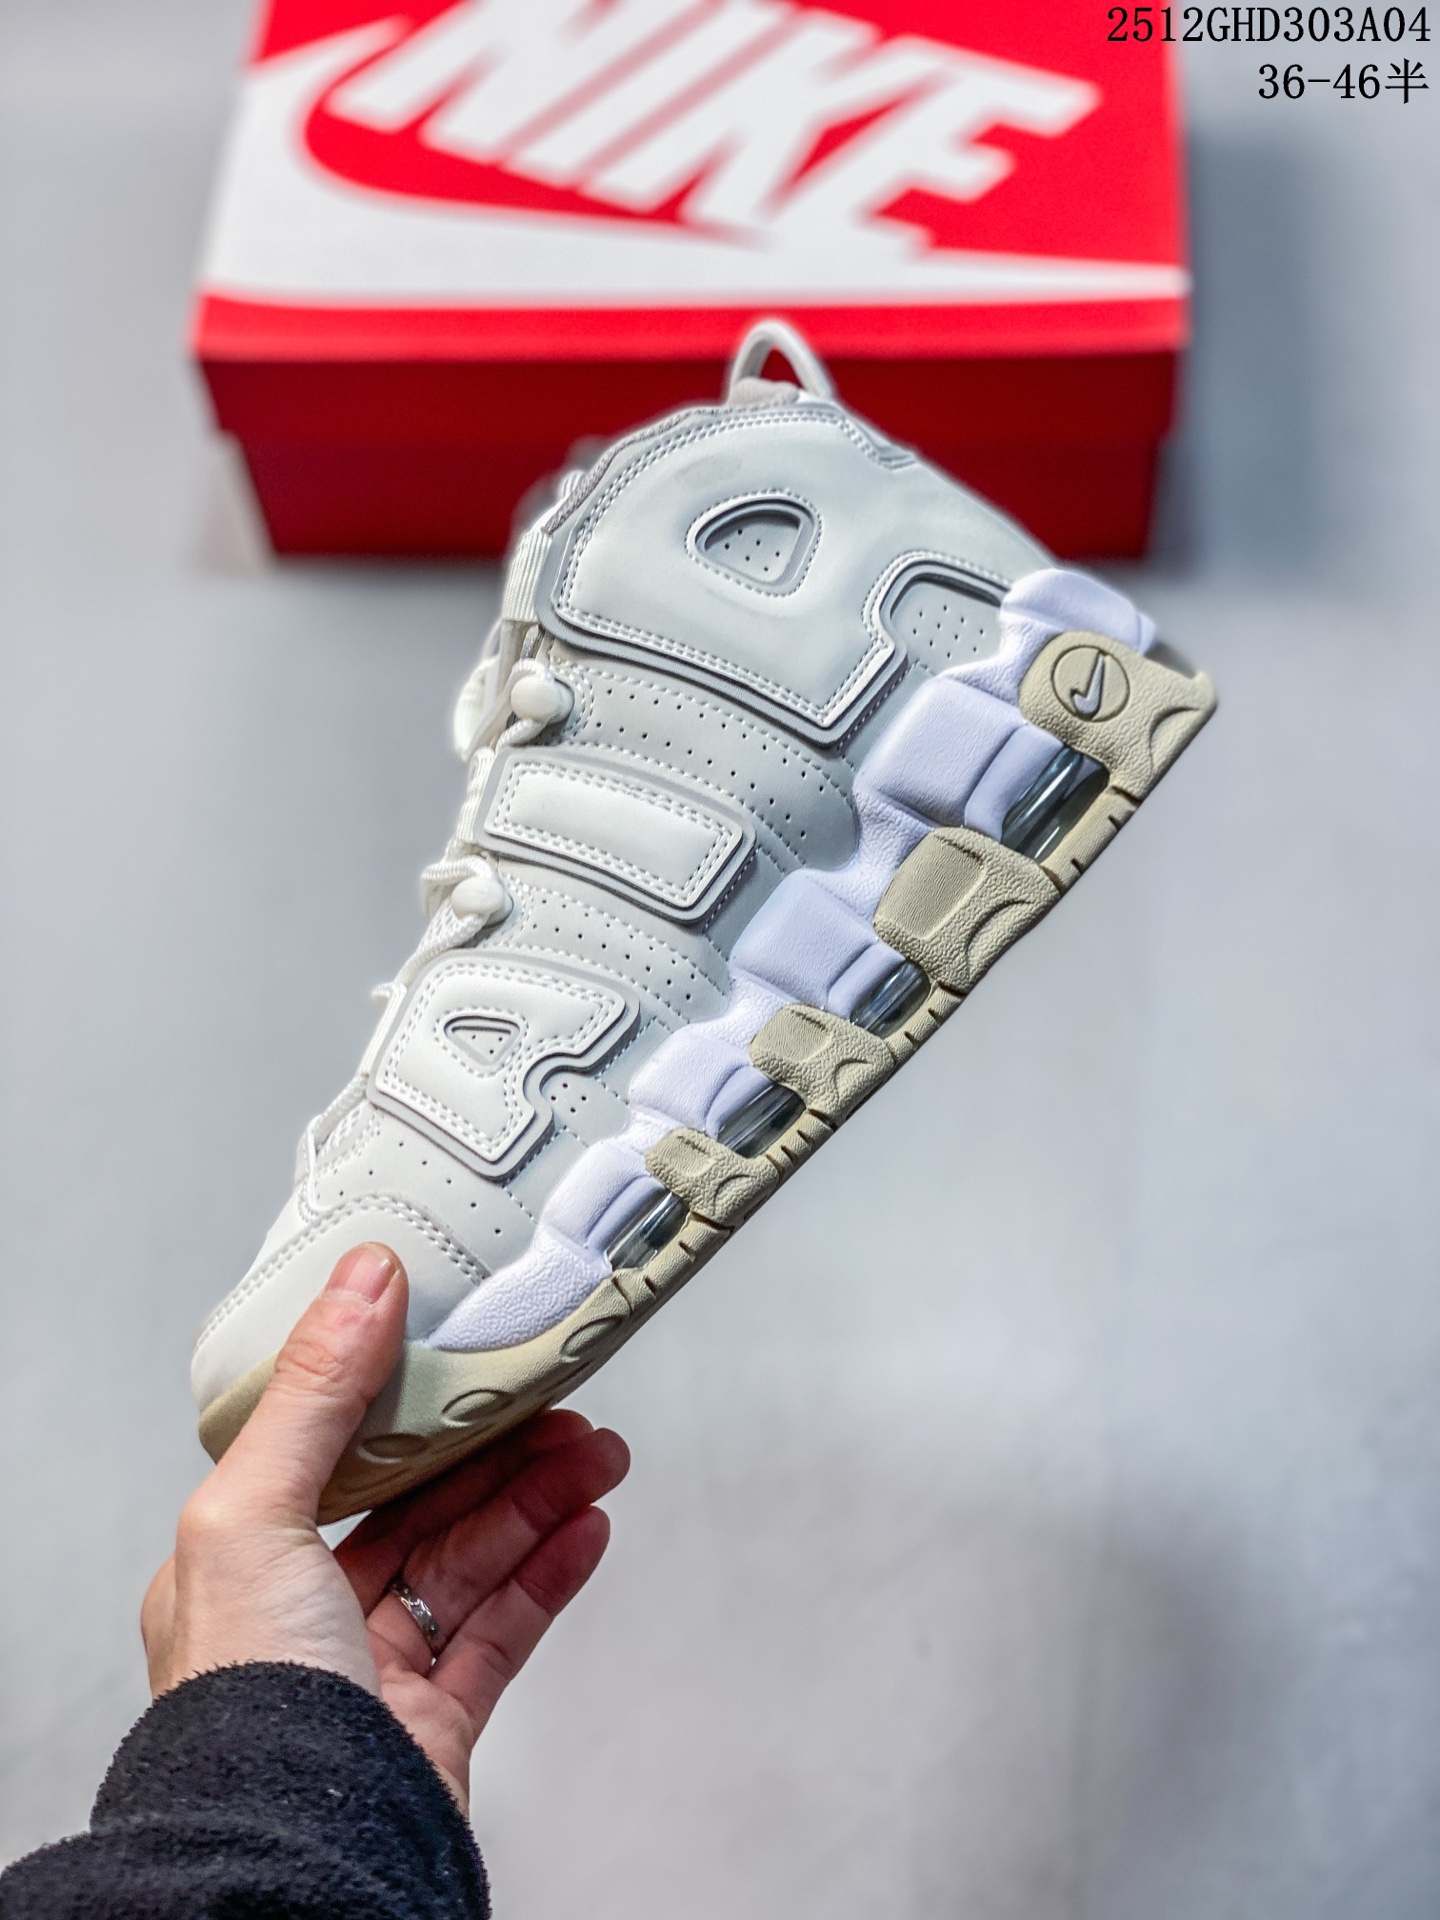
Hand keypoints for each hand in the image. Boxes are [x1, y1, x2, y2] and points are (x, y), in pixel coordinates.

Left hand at [142, 1244, 628, 1808]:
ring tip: (600, 1457)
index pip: (337, 1456)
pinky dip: (549, 1575)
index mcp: (239, 1565)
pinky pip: (502, 1631)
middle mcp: (301, 1617)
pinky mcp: (434, 1723)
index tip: (469, 1354)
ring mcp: (371, 1674)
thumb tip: (360, 1281)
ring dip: (540, 1502)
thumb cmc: (245, 1703)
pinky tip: (586, 1530)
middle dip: (501, 1451)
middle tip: (567, 1407)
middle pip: (422, 1506)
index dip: (409, 1402)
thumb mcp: (251, 1515)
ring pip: (472, 1563)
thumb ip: (314, 1395)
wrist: (295, 1857)